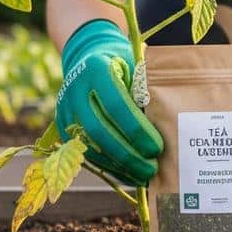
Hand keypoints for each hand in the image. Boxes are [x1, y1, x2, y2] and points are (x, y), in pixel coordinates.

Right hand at [54, 19, 163, 185]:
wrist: (89, 55)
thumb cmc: (123, 62)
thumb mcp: (136, 65)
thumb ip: (146, 90)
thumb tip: (169, 127)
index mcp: (96, 69)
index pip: (116, 104)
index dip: (137, 130)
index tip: (157, 147)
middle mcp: (75, 89)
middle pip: (99, 130)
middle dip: (127, 154)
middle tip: (152, 168)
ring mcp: (65, 108)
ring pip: (89, 145)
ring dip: (117, 166)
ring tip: (143, 176)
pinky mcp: (62, 126)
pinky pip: (84, 152)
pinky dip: (107, 167)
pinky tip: (127, 174)